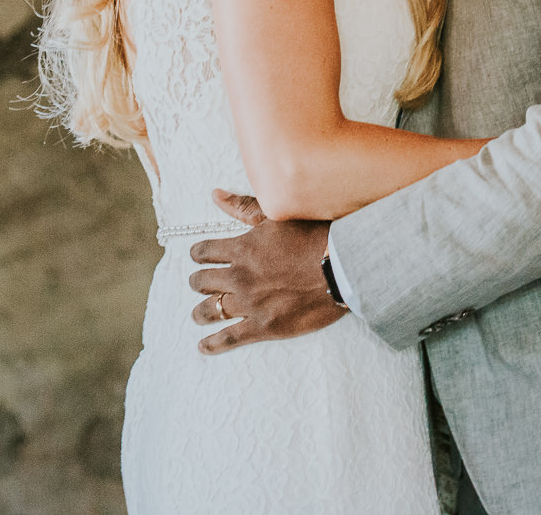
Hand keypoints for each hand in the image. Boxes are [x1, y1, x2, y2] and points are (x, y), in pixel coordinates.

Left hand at [189, 189, 345, 354]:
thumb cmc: (314, 236)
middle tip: (199, 284)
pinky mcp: (264, 326)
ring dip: (200, 313)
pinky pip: (229, 338)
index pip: (204, 252)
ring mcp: (250, 303)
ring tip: (198, 315)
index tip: (198, 257)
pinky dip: (212, 344)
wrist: (342, 266)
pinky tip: (202, 346)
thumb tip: (215, 194)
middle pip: (202, 281)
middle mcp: (240, 276)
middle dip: (198, 282)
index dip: (198, 255)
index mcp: (241, 249)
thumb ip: (243, 207)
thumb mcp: (276, 216)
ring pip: (210, 311)